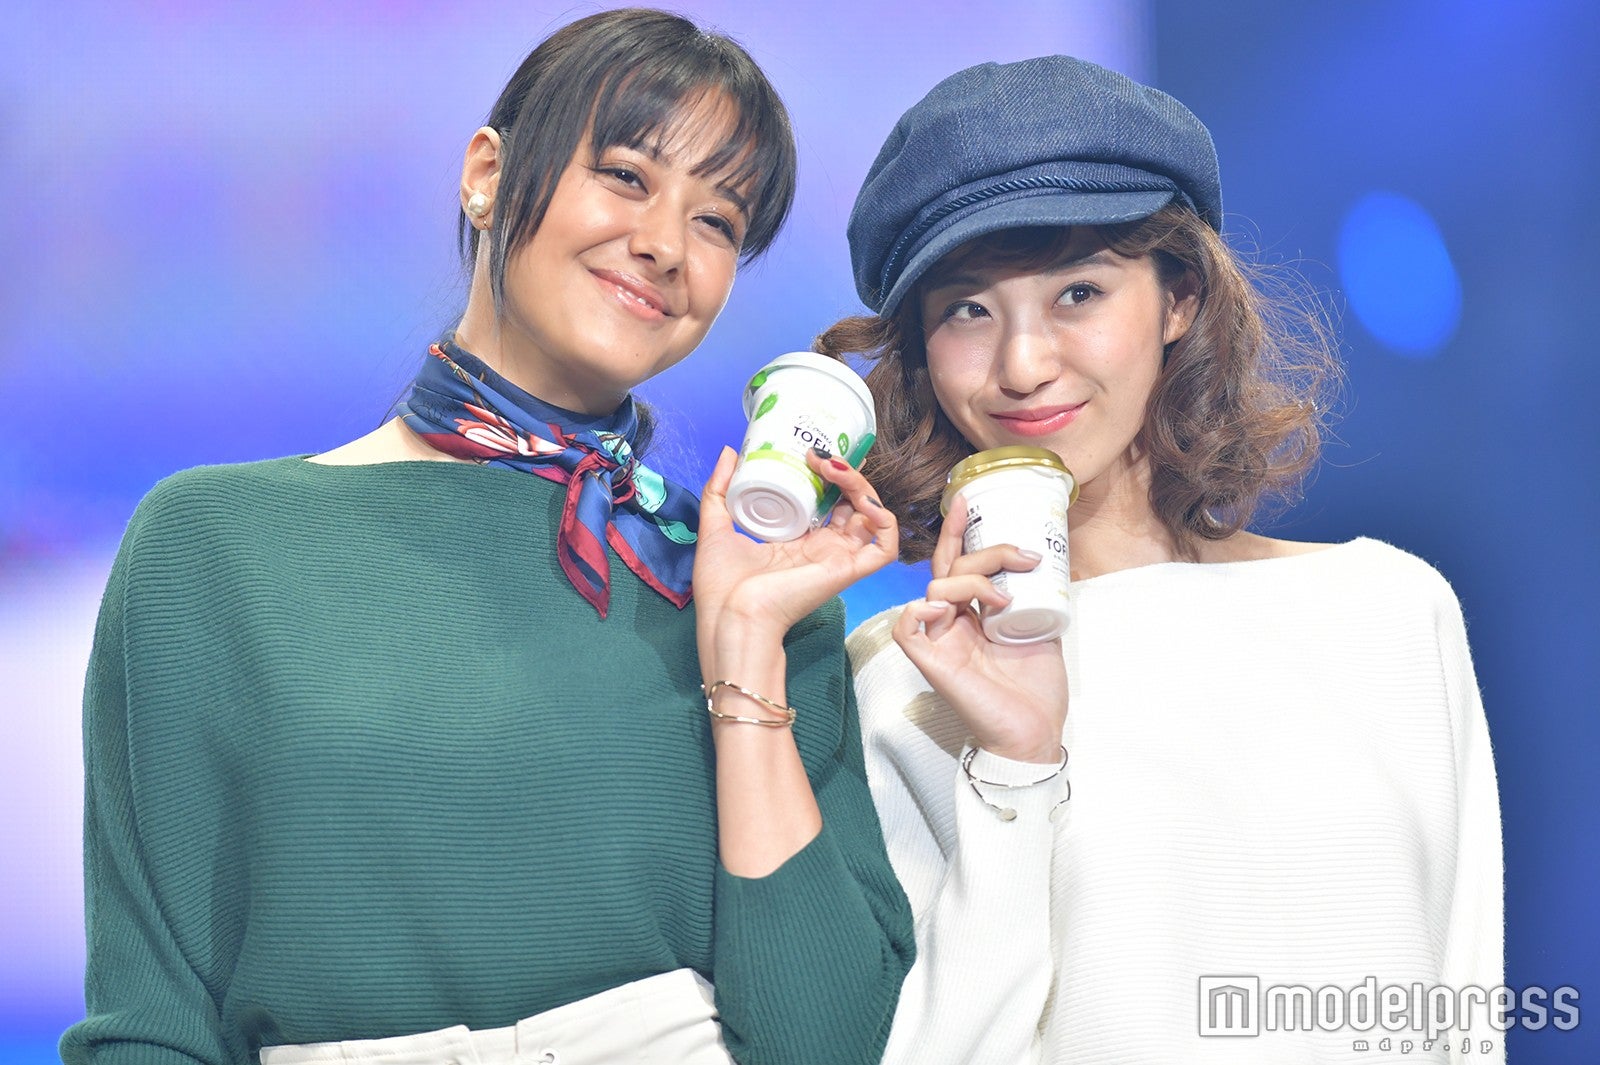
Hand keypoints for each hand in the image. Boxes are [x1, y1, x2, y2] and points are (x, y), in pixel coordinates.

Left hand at [694, 446, 898, 655]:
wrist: (731, 617)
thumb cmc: (722, 588)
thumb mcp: (716, 526)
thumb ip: (718, 490)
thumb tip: (728, 453)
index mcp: (798, 541)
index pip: (827, 501)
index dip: (827, 474)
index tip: (809, 452)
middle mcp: (823, 548)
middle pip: (852, 503)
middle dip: (843, 473)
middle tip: (817, 455)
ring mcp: (838, 558)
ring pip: (872, 515)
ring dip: (861, 486)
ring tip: (833, 468)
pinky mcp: (848, 570)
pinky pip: (886, 546)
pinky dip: (884, 519)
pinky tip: (863, 501)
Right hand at [892, 495, 1068, 762]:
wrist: (1034, 731)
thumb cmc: (1036, 688)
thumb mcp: (1043, 627)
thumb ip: (1035, 596)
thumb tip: (1048, 560)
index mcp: (974, 613)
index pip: (958, 562)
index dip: (958, 530)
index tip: (969, 499)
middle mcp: (953, 621)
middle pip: (950, 567)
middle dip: (984, 550)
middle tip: (1021, 556)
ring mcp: (940, 640)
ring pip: (935, 587)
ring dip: (972, 580)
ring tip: (1004, 598)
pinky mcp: (931, 662)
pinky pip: (908, 626)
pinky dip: (920, 610)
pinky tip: (947, 608)